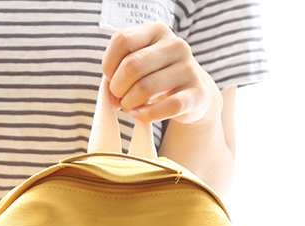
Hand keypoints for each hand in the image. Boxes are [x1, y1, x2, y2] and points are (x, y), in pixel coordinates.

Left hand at [102, 22, 220, 125]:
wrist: (191, 96)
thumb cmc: (154, 78)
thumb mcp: (138, 64)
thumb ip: (119, 71)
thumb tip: (111, 95)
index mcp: (157, 31)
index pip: (122, 40)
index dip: (109, 65)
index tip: (111, 78)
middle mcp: (176, 45)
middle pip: (132, 66)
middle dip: (117, 88)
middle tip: (118, 98)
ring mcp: (188, 69)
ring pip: (145, 88)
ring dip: (129, 104)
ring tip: (129, 106)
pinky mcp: (196, 94)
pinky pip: (165, 107)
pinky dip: (146, 115)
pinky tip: (140, 114)